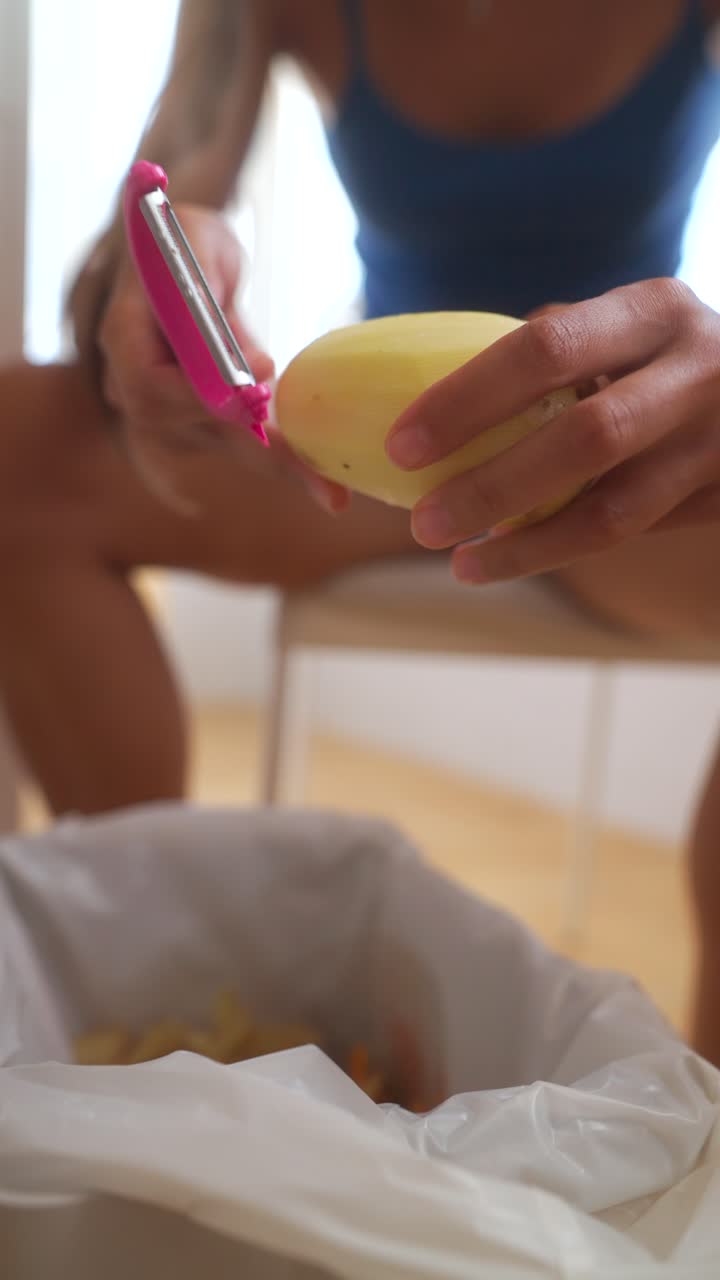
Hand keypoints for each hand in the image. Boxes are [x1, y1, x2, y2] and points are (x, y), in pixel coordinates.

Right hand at [73, 203, 347, 513]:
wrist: (181, 252)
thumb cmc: (187, 239)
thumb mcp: (200, 249)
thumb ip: (215, 306)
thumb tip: (255, 367)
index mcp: (122, 338)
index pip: (154, 388)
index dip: (209, 396)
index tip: (264, 390)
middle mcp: (135, 387)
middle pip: (199, 432)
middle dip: (264, 456)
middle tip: (322, 489)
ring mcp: (167, 411)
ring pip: (228, 445)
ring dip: (281, 465)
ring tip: (332, 492)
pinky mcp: (201, 421)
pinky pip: (243, 442)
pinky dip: (283, 458)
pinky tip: (325, 485)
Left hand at [385, 279, 719, 582]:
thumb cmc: (662, 354)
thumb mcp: (623, 326)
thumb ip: (554, 345)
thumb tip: (432, 390)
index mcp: (653, 310)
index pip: (546, 347)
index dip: (468, 399)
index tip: (403, 444)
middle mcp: (697, 371)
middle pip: (585, 436)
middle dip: (493, 485)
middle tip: (422, 523)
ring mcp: (718, 442)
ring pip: (614, 512)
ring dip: (526, 545)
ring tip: (459, 564)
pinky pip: (630, 535)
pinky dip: (559, 549)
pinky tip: (505, 559)